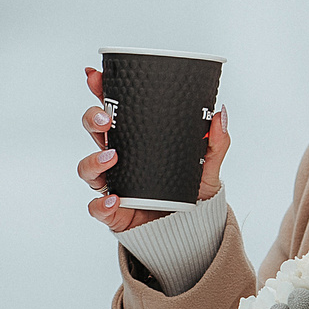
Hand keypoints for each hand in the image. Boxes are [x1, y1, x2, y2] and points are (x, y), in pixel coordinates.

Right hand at [80, 66, 228, 233]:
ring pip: (87, 168)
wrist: (190, 232)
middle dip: (92, 119)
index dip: (101, 92)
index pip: (114, 112)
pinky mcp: (113, 212)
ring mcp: (113, 185)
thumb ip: (216, 143)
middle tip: (106, 119)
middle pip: (94, 133)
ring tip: (112, 158)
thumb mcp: (207, 166)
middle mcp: (118, 160)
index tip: (95, 76)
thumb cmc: (191, 194)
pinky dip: (102, 203)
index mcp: (135, 141)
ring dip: (94, 159)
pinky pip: (97, 207)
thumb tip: (220, 114)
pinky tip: (114, 200)